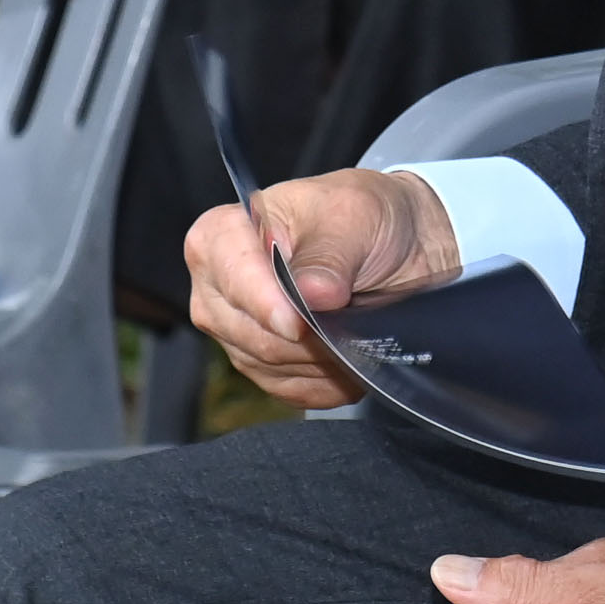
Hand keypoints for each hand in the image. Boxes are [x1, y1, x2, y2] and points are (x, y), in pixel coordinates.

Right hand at [184, 165, 459, 407]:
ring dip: (322, 358)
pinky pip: (288, 388)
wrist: (388, 242)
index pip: (231, 275)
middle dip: (307, 336)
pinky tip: (351, 359)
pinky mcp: (260, 365)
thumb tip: (311, 294)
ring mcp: (234, 330)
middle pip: (250, 332)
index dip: (266, 303)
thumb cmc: (359, 215)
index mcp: (223, 233)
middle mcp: (216, 286)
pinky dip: (326, 380)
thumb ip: (328, 255)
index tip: (300, 323)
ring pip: (272, 365)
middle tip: (351, 320)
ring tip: (357, 333)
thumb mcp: (353, 215)